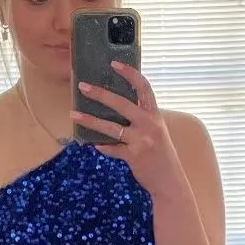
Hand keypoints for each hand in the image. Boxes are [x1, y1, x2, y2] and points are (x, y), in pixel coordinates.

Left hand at [70, 64, 184, 198]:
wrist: (170, 181)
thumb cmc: (161, 154)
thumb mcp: (157, 131)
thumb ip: (142, 118)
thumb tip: (118, 107)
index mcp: (155, 115)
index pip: (144, 88)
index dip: (130, 74)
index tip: (114, 64)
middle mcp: (149, 124)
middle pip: (122, 104)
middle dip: (100, 94)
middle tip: (83, 86)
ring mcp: (142, 140)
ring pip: (111, 127)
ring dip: (90, 121)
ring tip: (74, 114)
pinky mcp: (134, 156)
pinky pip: (112, 149)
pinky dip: (102, 147)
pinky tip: (92, 145)